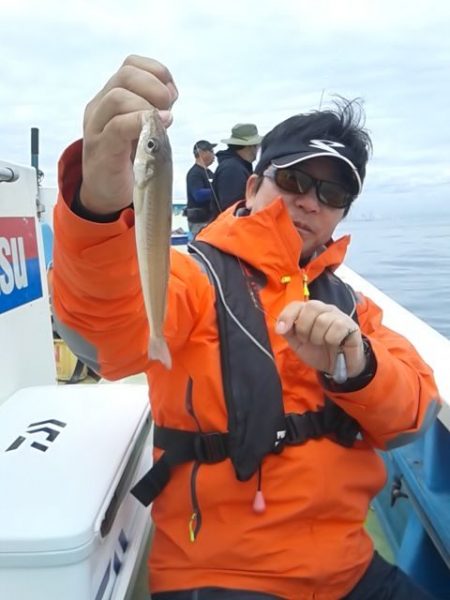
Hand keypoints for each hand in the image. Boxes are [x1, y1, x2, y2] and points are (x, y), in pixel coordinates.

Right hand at [80, 55, 177, 214]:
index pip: (131, 65)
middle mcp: (101, 106)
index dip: (157, 72)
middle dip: (155, 86)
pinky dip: (139, 123)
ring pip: (117, 96)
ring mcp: (97, 126)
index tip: (173, 94)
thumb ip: (155, 110)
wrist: (105, 193)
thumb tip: (170, 94)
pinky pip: (117, 126)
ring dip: (147, 106)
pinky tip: (156, 131)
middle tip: (168, 108)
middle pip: (126, 74)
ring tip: (163, 122)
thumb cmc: (127, 160)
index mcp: (111, 96)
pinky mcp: (101, 148)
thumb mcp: (144, 128)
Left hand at [275, 300, 365, 377]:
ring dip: (318, 337)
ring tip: (321, 343)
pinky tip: (335, 344)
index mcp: (310, 313)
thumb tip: (280, 327)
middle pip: (311, 306)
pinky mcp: (351, 326)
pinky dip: (332, 340)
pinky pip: (337, 328)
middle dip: (303, 327)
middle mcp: (324, 310)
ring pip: (323, 320)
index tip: (281, 330)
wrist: (338, 367)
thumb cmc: (318, 352)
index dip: (287, 315)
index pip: (297, 305)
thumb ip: (288, 333)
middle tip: (306, 340)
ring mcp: (339, 316)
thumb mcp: (298, 344)